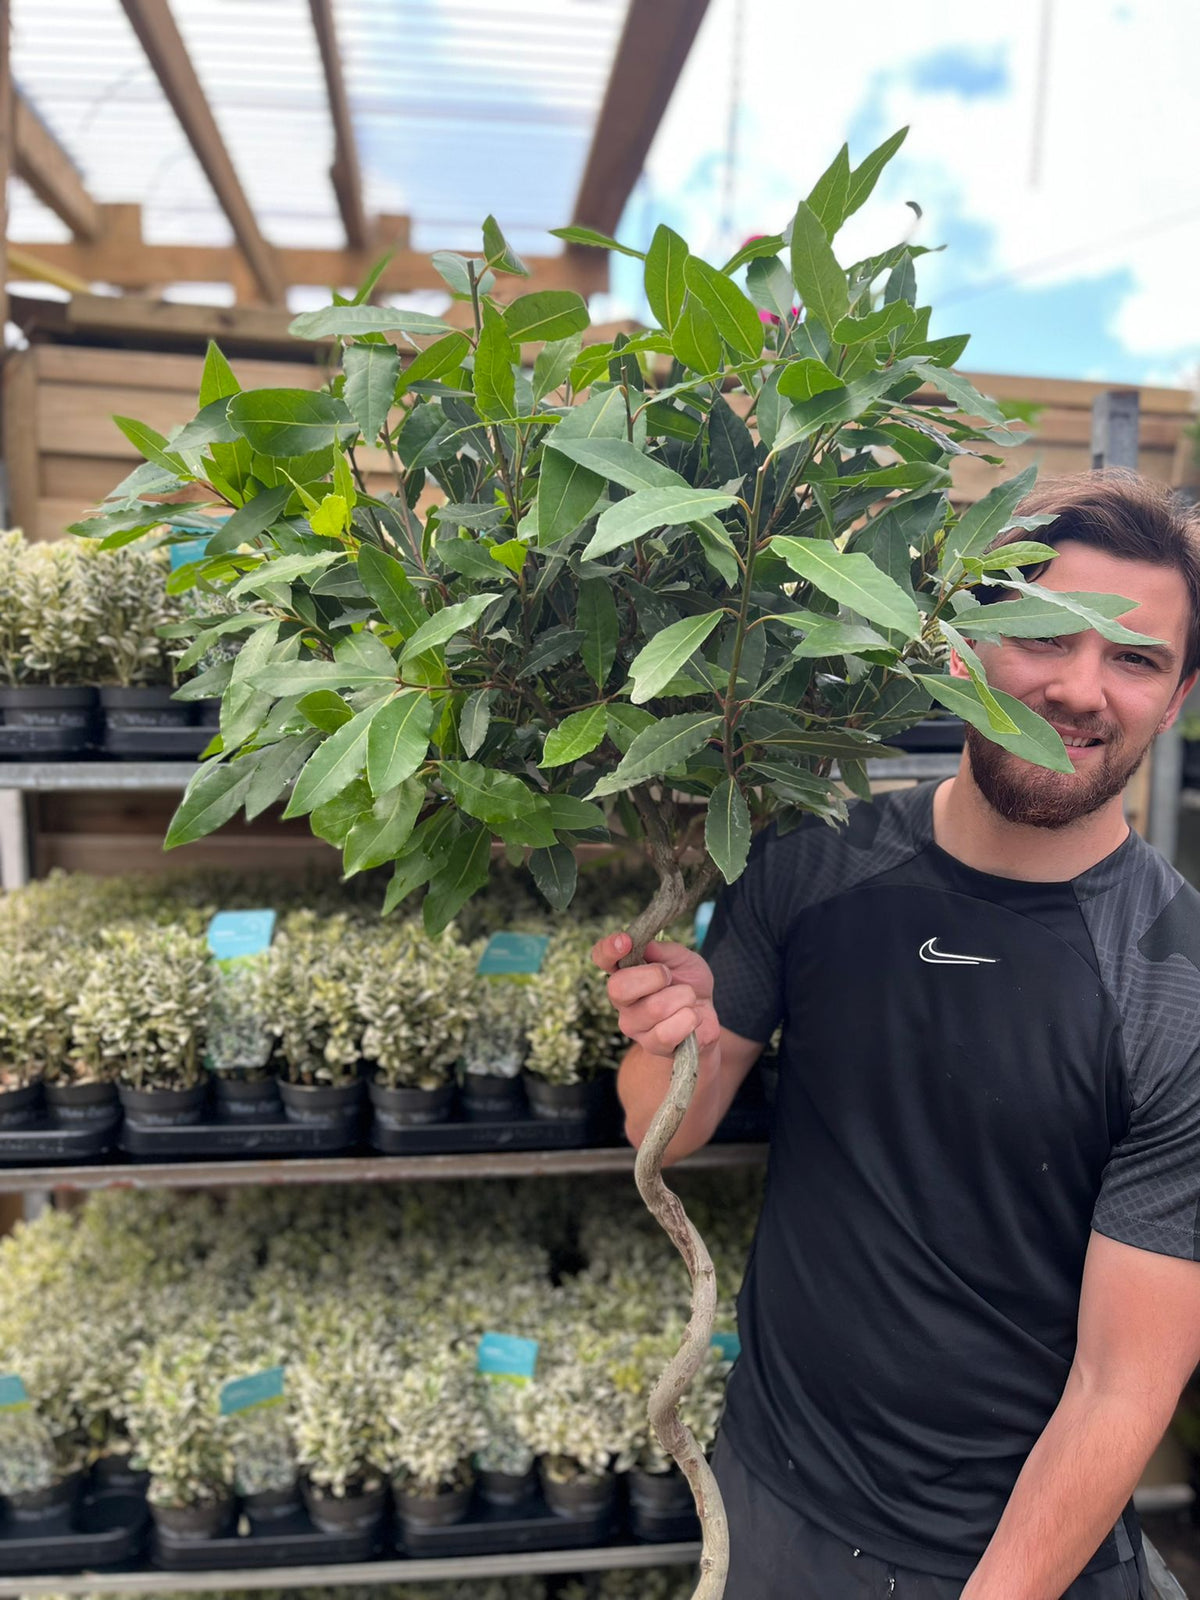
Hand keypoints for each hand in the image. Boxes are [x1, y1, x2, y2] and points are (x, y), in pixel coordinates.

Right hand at [590, 933, 721, 1060]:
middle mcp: (622, 1001)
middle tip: (671, 976)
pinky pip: (669, 1032)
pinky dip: (690, 1019)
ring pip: (654, 1008)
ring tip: (689, 999)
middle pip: (619, 987)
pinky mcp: (652, 1046)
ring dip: (683, 997)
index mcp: (625, 972)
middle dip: (654, 976)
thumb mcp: (684, 959)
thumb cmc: (688, 984)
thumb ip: (665, 951)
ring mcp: (634, 1026)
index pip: (602, 958)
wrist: (706, 1017)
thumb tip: (647, 945)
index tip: (625, 941)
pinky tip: (692, 1017)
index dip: (608, 949)